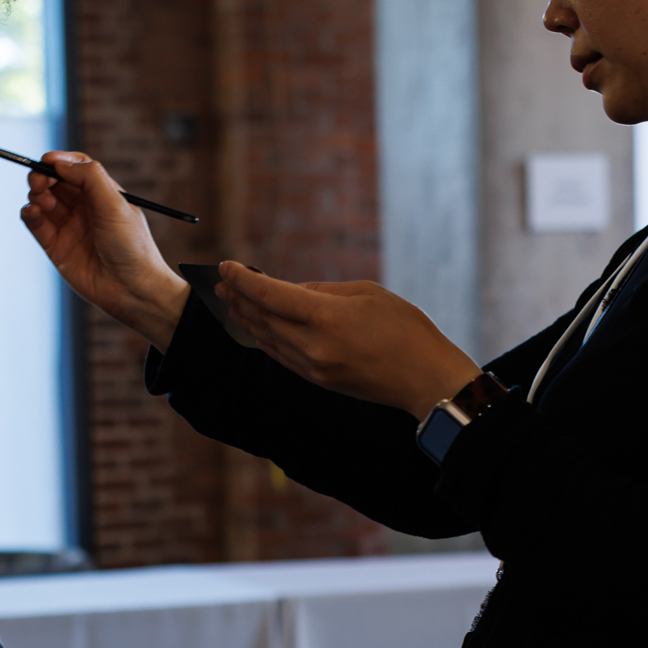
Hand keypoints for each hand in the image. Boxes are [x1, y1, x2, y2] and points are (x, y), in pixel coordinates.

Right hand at [18, 151, 188, 348]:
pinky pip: (36, 224)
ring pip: (42, 200)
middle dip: (43, 177)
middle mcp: (84, 208)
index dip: (60, 161)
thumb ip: (89, 178)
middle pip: (55, 181)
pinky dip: (29, 214)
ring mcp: (69, 227)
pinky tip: (32, 212)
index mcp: (102, 194)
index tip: (47, 161)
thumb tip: (60, 162)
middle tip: (39, 182)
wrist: (133, 291)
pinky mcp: (56, 247)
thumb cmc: (132, 247)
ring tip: (43, 202)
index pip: (76, 168)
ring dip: (36, 195)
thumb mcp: (115, 205)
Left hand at [214, 265, 479, 420]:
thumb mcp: (367, 293)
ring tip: (232, 302)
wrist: (425, 378)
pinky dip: (265, 339)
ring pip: (268, 340)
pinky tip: (257, 328)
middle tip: (221, 283)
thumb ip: (324, 291)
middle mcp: (313, 346)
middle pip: (263, 318)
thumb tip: (293, 292)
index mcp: (327, 318)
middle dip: (239, 298)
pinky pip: (282, 356)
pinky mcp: (319, 380)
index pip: (271, 295)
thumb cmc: (406, 329)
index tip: (226, 267)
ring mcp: (314, 367)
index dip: (244, 280)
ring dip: (248, 319)